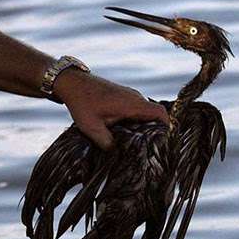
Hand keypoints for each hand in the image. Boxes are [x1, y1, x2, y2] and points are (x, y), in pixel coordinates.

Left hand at [54, 70, 169, 149]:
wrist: (72, 83)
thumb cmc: (82, 103)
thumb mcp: (92, 128)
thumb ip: (107, 143)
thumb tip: (118, 156)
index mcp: (132, 104)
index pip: (160, 113)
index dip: (166, 127)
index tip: (163, 141)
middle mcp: (135, 98)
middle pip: (155, 116)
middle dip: (154, 132)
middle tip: (148, 148)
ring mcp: (130, 96)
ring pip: (145, 113)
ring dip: (143, 127)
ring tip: (135, 143)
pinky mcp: (124, 97)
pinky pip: (136, 110)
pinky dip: (135, 121)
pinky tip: (125, 133)